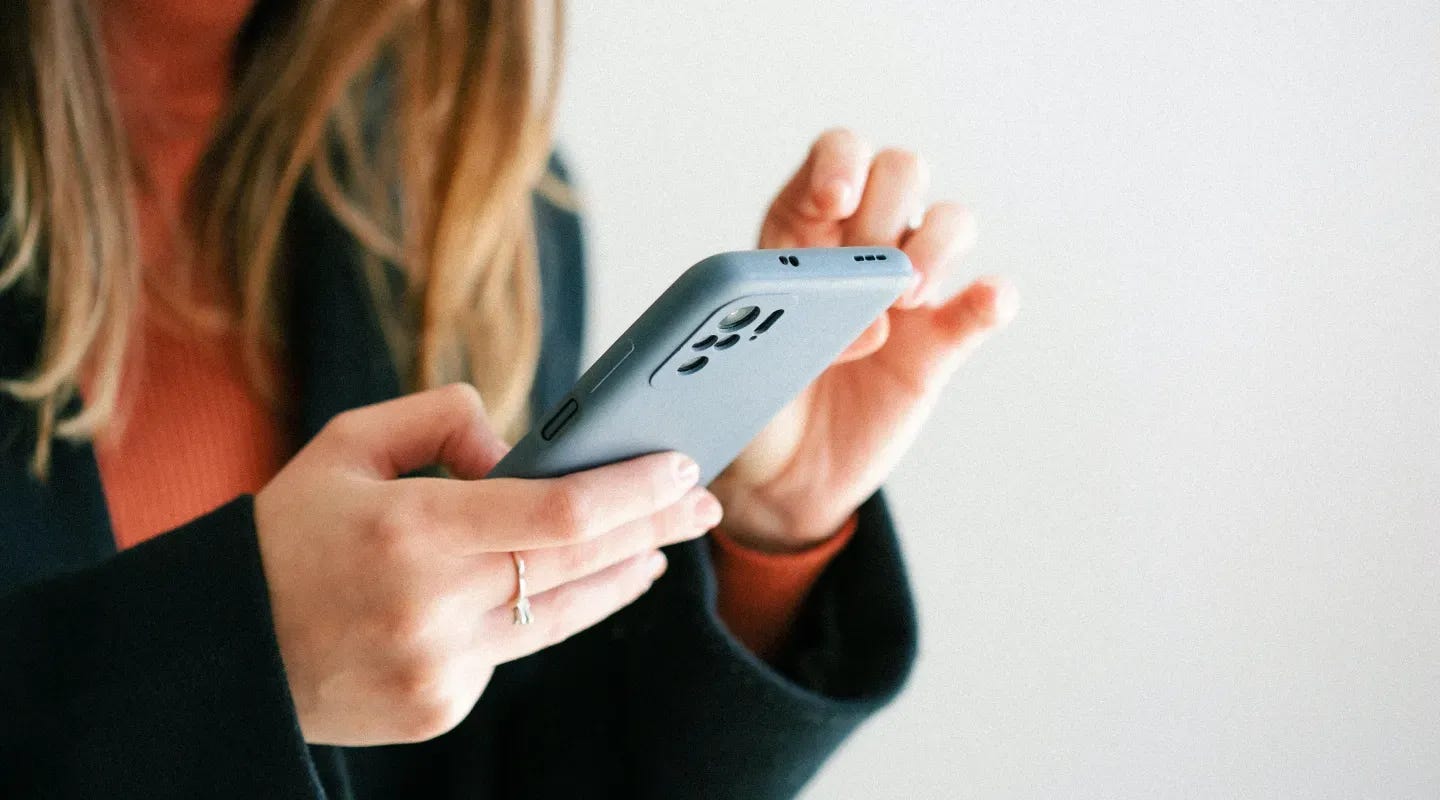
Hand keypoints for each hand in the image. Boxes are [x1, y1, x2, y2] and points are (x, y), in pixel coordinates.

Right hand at [254, 384, 720, 744]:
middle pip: (585, 564)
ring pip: (565, 615)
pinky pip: (513, 649)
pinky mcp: (440, 707)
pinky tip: (555, 588)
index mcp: (410, 529)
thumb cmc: (290, 533)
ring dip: (622, 576)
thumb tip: (521, 451)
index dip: (636, 489)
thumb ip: (442, 422)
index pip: (562, 511)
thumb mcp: (347, 444)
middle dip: (655, 527)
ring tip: (657, 547)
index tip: (684, 465)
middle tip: (702, 504)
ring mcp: (441, 668)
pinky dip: (537, 611)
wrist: (225, 649)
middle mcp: (432, 605)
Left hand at [710, 129, 1017, 551]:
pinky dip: (992, 297)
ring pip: (950, 221)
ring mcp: (907, 290)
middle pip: (901, 172)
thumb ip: (788, 330)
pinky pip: (985, 303)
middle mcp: (860, 246)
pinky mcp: (941, 341)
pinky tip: (985, 303)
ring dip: (936, 245)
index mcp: (801, 231)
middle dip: (888, 207)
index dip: (841, 162)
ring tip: (905, 300)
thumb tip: (868, 323)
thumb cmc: (751, 403)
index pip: (835, 157)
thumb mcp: (739, 362)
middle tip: (867, 267)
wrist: (780, 477)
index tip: (836, 200)